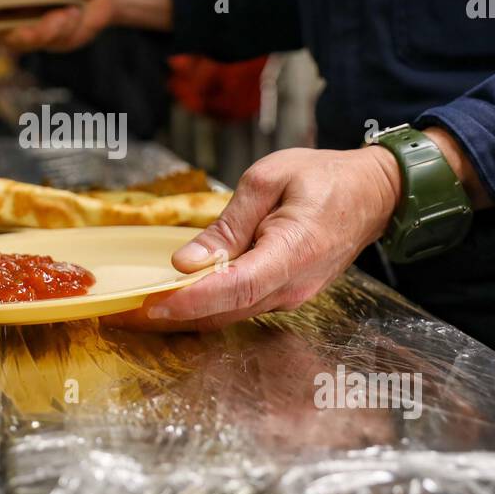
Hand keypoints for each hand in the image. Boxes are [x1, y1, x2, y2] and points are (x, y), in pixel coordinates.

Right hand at [0, 0, 112, 51]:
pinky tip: (75, 14)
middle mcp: (17, 7)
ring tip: (67, 13)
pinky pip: (50, 42)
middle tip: (28, 30)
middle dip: (12, 30)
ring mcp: (32, 25)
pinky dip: (63, 29)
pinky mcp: (51, 40)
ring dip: (44, 30)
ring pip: (22, 40)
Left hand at [104, 146, 402, 331]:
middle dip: (171, 316)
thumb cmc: (323, 177)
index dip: (189, 301)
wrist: (373, 194)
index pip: (233, 288)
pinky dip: (206, 307)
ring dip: (185, 315)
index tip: (150, 304)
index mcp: (291, 252)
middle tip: (121, 314)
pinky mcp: (286, 295)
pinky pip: (241, 307)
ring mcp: (292, 296)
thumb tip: (187, 262)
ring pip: (230, 314)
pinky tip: (176, 300)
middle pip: (224, 311)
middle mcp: (292, 286)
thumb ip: (227, 224)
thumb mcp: (267, 180)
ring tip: (137, 311)